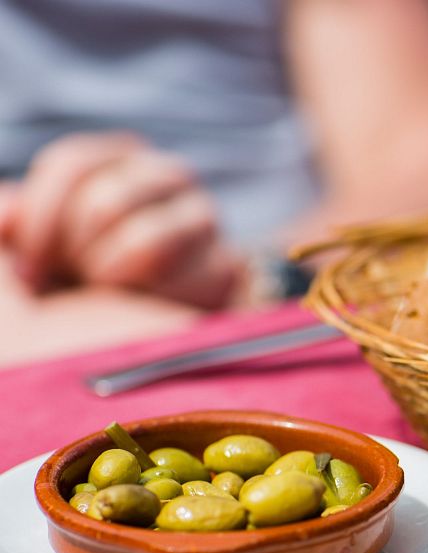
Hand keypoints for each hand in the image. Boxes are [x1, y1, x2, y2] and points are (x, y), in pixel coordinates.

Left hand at [2, 132, 243, 307]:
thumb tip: (9, 215)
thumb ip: (21, 220)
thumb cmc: (81, 287)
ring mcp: (204, 217)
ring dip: (113, 280)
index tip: (28, 270)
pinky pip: (182, 280)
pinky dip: (155, 303)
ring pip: (144, 241)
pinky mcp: (227, 263)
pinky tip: (150, 309)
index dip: (42, 219)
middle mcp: (169, 175)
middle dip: (78, 256)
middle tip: (75, 282)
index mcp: (119, 158)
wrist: (144, 339)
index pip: (72, 165)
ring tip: (109, 295)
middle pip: (104, 204)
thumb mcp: (39, 246)